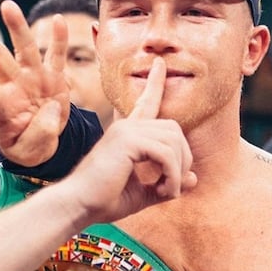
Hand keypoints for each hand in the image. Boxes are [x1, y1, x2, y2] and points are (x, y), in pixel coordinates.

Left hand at [0, 0, 71, 165]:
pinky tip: (57, 20)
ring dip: (17, 27)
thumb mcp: (30, 151)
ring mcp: (34, 79)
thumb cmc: (30, 146)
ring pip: (24, 49)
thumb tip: (51, 109)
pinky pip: (56, 56)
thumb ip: (38, 134)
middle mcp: (15, 86)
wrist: (45, 140)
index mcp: (3, 107)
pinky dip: (58, 39)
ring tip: (7, 5)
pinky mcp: (54, 78)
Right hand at [53, 58, 195, 224]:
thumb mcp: (145, 193)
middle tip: (173, 186)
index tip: (160, 64)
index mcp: (128, 134)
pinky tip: (164, 190)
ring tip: (167, 191)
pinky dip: (172, 175)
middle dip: (183, 158)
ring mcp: (126, 130)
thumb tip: (195, 178)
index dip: (155, 84)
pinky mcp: (126, 140)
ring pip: (173, 141)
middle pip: (174, 129)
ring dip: (178, 171)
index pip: (146, 102)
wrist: (76, 207)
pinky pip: (166, 153)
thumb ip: (169, 183)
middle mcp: (127, 127)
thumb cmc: (104, 201)